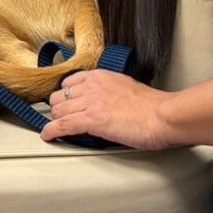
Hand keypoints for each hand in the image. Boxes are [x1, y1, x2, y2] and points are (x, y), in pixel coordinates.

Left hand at [42, 70, 174, 149]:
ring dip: (56, 121)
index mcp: (101, 76)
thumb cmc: (154, 107)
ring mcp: (91, 102)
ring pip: (59, 110)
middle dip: (59, 109)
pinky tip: (48, 136)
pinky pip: (62, 125)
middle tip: (62, 118)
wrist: (164, 115)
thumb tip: (105, 101)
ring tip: (56, 129)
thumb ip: (111, 90)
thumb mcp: (127, 87)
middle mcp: (92, 86)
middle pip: (60, 96)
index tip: (66, 103)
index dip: (66, 95)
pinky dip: (52, 131)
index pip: (70, 82)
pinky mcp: (92, 120)